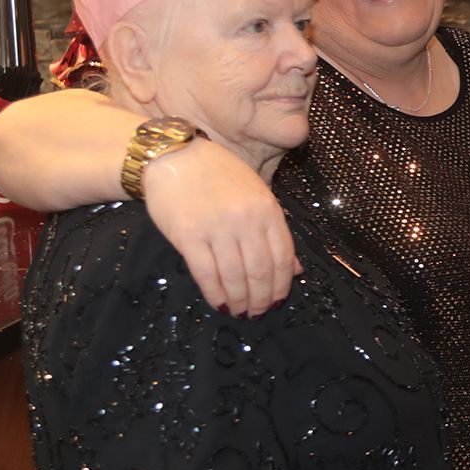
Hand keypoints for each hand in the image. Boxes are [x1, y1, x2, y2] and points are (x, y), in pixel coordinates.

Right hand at [142, 139, 299, 317]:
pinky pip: (206, 273)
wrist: (174, 155)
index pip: (283, 258)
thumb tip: (296, 271)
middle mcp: (246, 221)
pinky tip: (220, 303)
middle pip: (260, 272)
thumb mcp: (257, 196)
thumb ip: (276, 232)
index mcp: (268, 210)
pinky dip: (215, 293)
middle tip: (257, 314)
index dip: (281, 286)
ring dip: (240, 301)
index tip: (277, 301)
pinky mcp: (188, 235)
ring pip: (235, 277)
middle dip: (261, 299)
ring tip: (240, 312)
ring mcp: (217, 228)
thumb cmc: (219, 176)